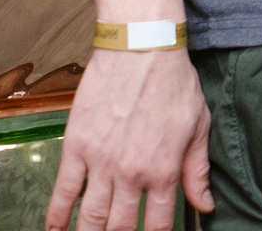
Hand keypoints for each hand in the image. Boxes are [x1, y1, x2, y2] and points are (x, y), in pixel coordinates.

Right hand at [46, 48, 213, 230]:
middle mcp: (132, 173)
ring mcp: (101, 162)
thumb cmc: (174, 82)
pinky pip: (63, 191)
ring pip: (90, 216)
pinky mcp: (77, 147)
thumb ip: (198, 171)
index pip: (158, 224)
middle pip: (120, 227)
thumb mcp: (198, 126)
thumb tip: (206, 206)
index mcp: (164, 170)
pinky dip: (56, 216)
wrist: (142, 48)